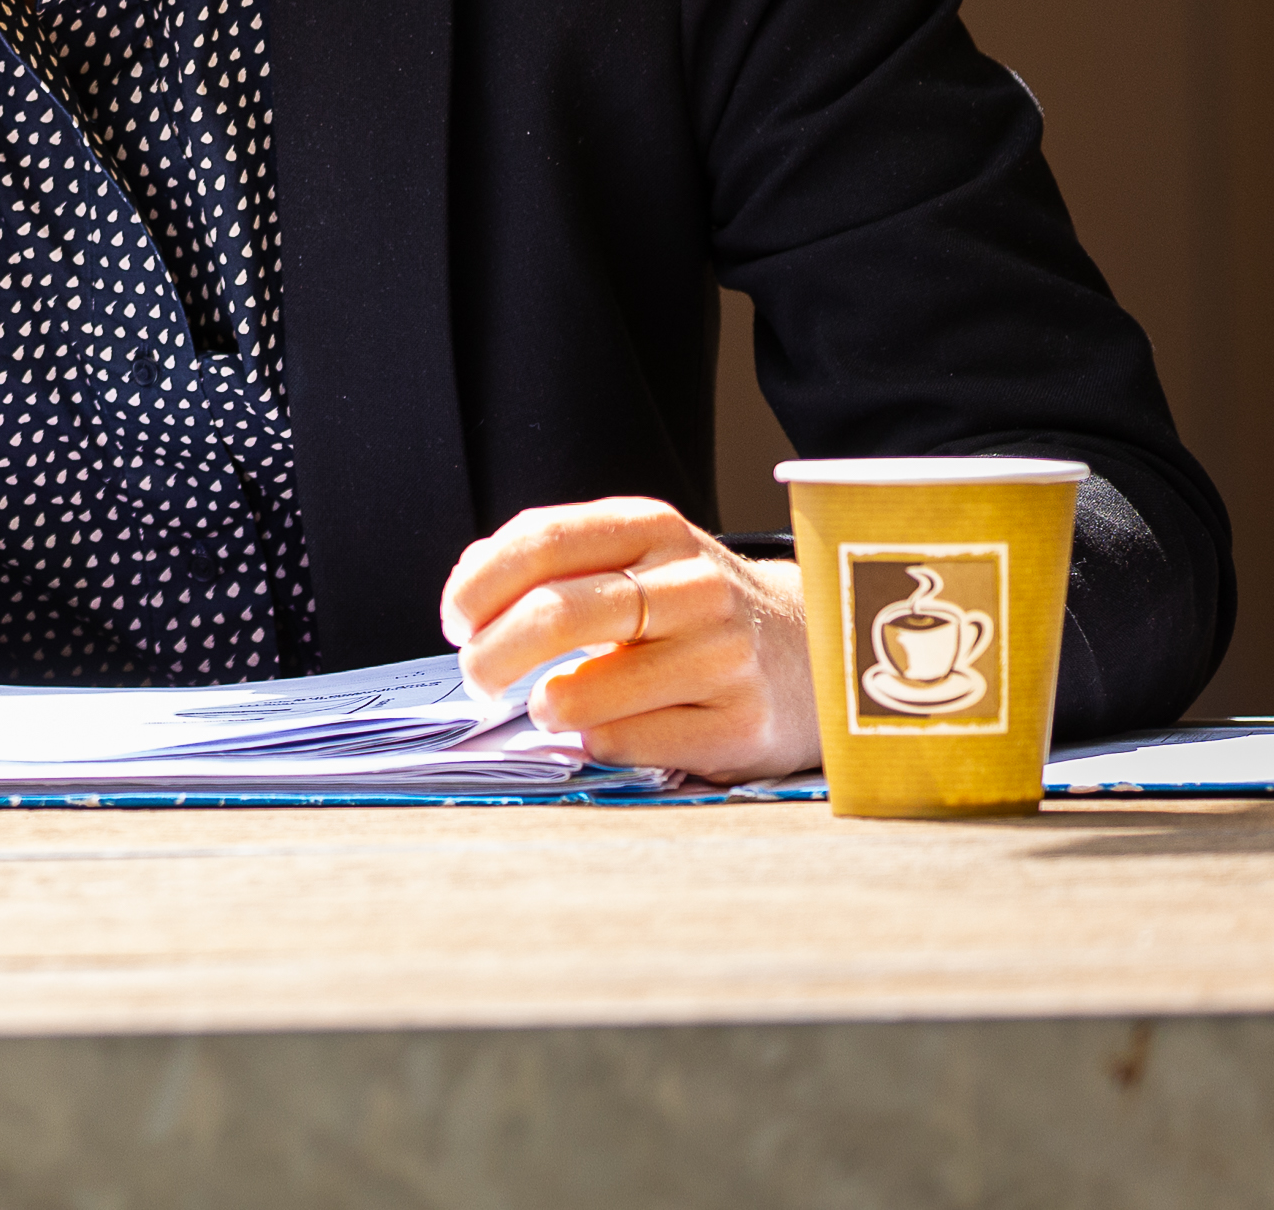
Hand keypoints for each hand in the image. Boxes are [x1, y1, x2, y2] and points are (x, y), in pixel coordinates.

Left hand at [440, 498, 816, 783]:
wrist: (818, 654)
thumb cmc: (694, 609)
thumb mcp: (638, 557)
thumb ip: (555, 561)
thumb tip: (468, 586)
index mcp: (655, 529)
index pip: (540, 542)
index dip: (476, 587)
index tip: (454, 621)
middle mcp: (694, 586)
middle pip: (554, 614)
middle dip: (488, 655)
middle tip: (476, 677)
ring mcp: (723, 657)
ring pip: (582, 694)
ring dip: (541, 707)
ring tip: (546, 704)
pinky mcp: (740, 726)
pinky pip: (624, 744)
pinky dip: (594, 741)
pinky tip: (607, 728)